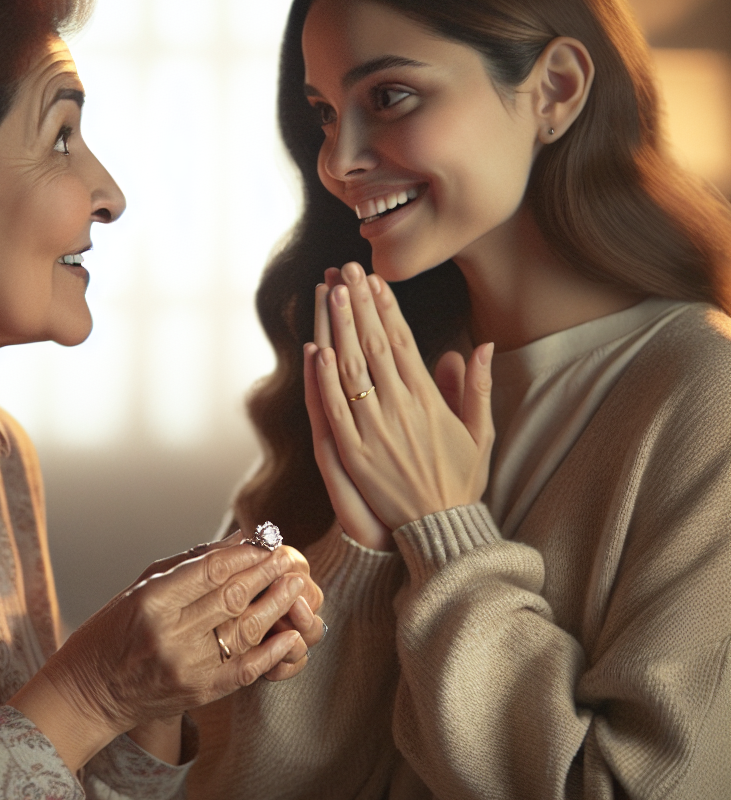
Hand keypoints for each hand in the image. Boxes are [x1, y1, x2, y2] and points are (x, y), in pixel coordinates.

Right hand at [132, 530, 324, 681]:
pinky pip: (245, 669)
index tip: (265, 541)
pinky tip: (292, 635)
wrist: (92, 691)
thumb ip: (190, 564)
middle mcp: (170, 634)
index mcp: (152, 601)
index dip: (245, 554)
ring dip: (276, 605)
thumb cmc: (114, 631)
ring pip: (245, 630)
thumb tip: (238, 540)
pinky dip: (272, 651)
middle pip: (232, 597)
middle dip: (266, 573)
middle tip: (288, 557)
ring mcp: (187, 667)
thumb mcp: (142, 587)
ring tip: (295, 586)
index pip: (211, 571)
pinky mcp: (199, 692)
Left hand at [308, 261, 494, 530]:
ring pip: (352, 370)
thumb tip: (480, 346)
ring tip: (330, 292)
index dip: (387, 308)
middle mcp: (401, 410)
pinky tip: (318, 349)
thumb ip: (478, 388)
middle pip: (375, 346)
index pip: (404, 343)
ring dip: (339, 328)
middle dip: (359, 304)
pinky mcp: (354, 454)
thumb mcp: (481, 433)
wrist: (440, 530)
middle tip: (346, 270)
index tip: (374, 280)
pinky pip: (335, 409)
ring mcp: (374, 431)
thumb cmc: (460, 480)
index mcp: (430, 402)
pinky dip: (325, 379)